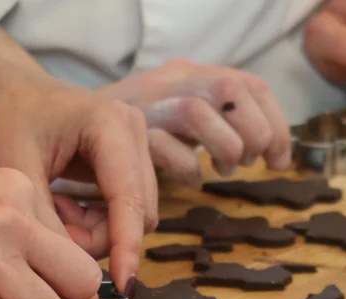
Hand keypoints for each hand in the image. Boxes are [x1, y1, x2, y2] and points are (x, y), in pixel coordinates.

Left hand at [0, 57, 156, 294]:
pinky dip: (95, 222)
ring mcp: (136, 145)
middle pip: (138, 214)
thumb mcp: (15, 175)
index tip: (122, 289)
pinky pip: (124, 211)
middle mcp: (134, 131)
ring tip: (52, 212)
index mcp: (111, 125)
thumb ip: (48, 228)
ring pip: (133, 217)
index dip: (127, 248)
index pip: (131, 200)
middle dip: (99, 238)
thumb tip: (78, 285)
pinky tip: (63, 207)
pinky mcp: (129, 161)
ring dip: (95, 232)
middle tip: (50, 231)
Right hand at [98, 59, 292, 183]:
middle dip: (254, 131)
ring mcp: (145, 103)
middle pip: (229, 89)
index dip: (276, 122)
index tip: (279, 160)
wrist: (66, 122)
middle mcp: (170, 80)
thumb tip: (265, 149)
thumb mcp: (178, 118)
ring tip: (226, 169)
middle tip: (250, 162)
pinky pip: (162, 147)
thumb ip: (214, 123)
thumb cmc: (132, 131)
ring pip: (196, 112)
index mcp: (190, 74)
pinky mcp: (121, 131)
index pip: (249, 83)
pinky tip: (192, 179)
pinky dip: (186, 168)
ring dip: (224, 146)